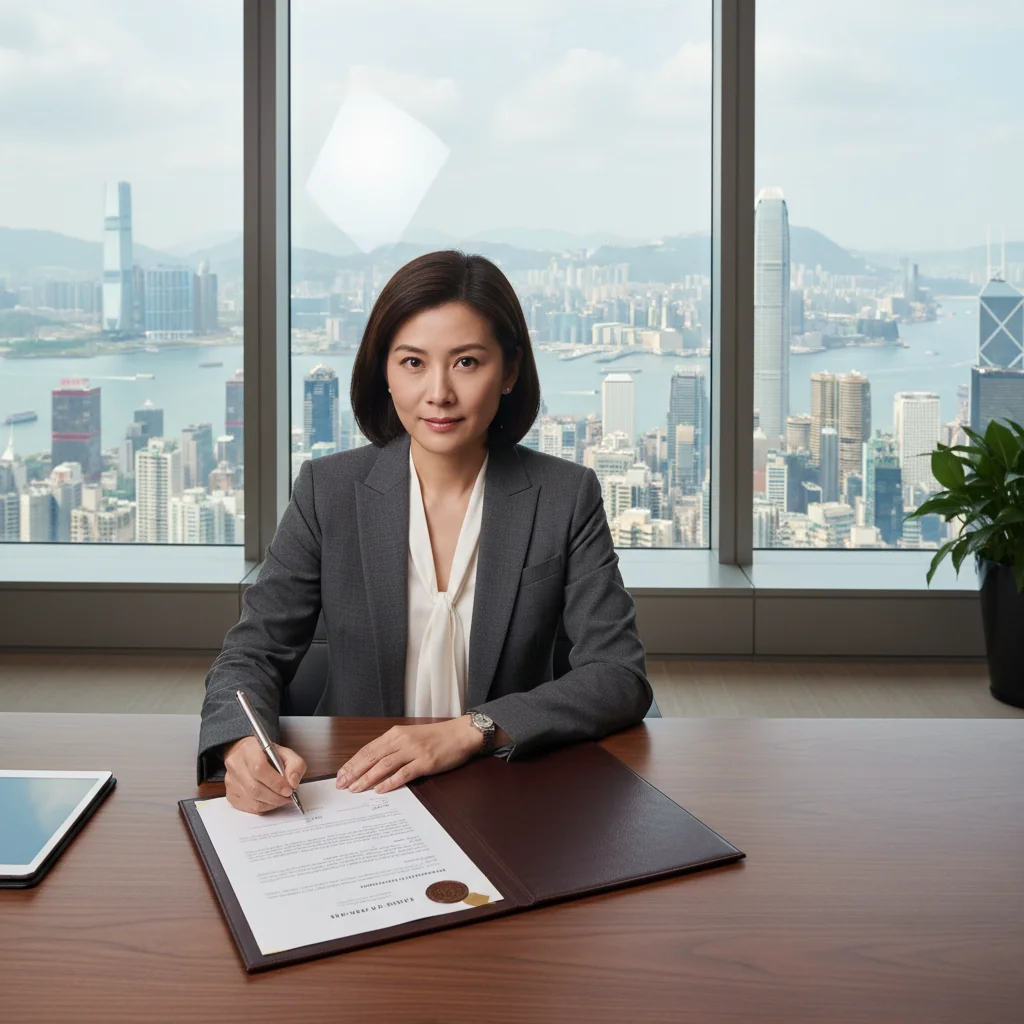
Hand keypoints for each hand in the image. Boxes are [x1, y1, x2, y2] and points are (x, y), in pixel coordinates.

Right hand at [223, 735, 306, 814]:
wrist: (246, 754)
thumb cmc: (266, 754)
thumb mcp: (285, 752)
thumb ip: (295, 765)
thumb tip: (293, 782)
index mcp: (249, 749)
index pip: (259, 768)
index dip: (276, 782)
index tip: (289, 789)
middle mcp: (236, 764)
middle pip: (254, 788)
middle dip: (276, 797)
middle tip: (288, 796)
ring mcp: (231, 780)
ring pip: (252, 801)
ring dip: (271, 803)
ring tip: (281, 798)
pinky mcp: (230, 794)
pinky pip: (248, 808)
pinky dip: (263, 808)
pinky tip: (270, 801)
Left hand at [336, 718, 484, 794]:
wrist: (461, 733)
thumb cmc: (437, 737)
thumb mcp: (411, 737)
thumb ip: (394, 747)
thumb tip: (374, 764)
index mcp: (396, 733)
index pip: (368, 749)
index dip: (352, 762)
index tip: (340, 774)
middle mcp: (402, 740)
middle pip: (372, 757)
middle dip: (354, 771)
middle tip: (341, 785)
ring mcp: (414, 751)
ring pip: (384, 765)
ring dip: (367, 778)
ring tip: (355, 789)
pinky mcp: (425, 762)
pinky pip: (403, 773)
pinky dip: (390, 782)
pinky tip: (380, 790)